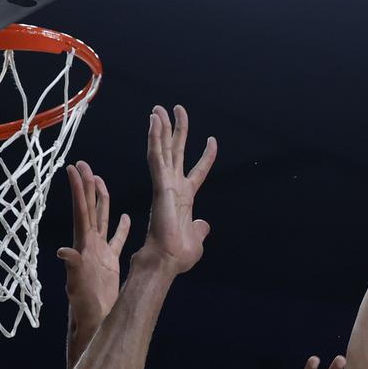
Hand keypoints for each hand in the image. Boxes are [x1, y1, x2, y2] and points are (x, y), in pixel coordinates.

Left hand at [55, 161, 128, 335]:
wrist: (94, 318)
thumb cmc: (84, 305)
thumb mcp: (76, 284)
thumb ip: (72, 266)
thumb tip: (63, 251)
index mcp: (83, 245)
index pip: (82, 211)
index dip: (77, 190)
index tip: (73, 169)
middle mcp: (89, 244)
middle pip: (89, 208)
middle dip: (86, 186)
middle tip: (83, 164)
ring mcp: (100, 252)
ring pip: (101, 219)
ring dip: (100, 199)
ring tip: (98, 179)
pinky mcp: (110, 262)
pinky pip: (117, 240)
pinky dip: (121, 227)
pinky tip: (125, 216)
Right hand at [140, 105, 216, 274]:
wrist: (167, 260)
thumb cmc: (179, 254)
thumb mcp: (197, 239)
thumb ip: (200, 229)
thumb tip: (204, 225)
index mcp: (185, 198)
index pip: (198, 171)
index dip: (206, 157)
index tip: (213, 141)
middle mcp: (174, 187)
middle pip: (176, 152)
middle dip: (177, 130)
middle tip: (177, 109)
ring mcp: (165, 184)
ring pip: (163, 149)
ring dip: (162, 128)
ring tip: (159, 109)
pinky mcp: (160, 184)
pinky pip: (156, 156)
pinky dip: (155, 138)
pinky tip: (154, 121)